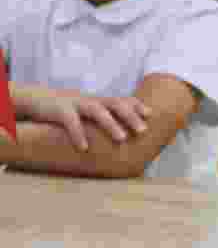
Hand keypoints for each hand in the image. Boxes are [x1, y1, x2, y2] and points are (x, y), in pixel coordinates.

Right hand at [14, 85, 151, 150]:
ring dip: (111, 124)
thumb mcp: (87, 110)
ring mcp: (75, 103)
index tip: (151, 114)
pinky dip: (78, 134)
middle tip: (143, 130)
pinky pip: (70, 122)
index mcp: (99, 101)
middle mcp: (91, 100)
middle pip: (115, 104)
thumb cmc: (67, 109)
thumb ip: (103, 117)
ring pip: (97, 110)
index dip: (137, 105)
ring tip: (122, 138)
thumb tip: (123, 134)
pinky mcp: (59, 111)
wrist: (36, 99)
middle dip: (130, 116)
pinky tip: (84, 148)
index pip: (122, 100)